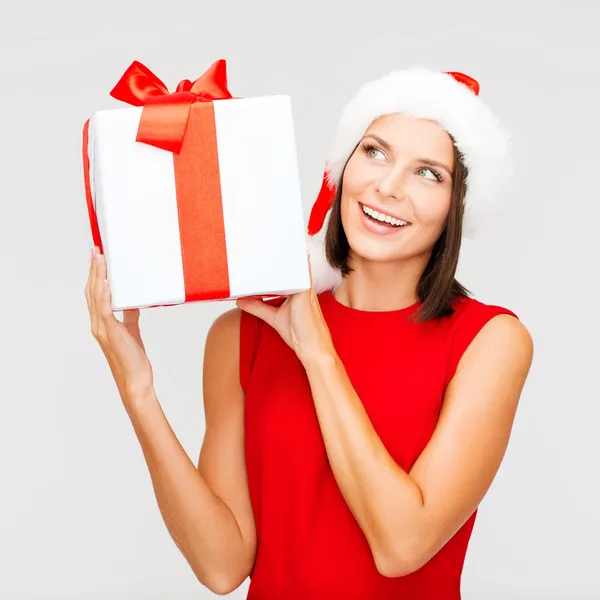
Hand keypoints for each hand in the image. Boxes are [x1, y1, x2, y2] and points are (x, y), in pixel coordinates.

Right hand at [85, 246, 154, 406]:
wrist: (135, 381)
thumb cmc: (133, 360)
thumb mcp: (132, 332)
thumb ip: (129, 317)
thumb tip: (132, 302)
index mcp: (102, 323)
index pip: (95, 294)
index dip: (96, 275)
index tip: (98, 257)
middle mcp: (98, 324)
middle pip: (92, 291)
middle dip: (94, 269)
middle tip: (96, 249)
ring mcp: (102, 329)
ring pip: (96, 297)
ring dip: (98, 276)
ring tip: (100, 258)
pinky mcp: (111, 333)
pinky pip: (104, 311)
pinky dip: (104, 295)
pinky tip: (106, 282)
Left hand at [235, 257, 334, 366]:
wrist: (312, 347)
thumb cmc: (300, 334)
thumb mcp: (273, 317)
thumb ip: (258, 307)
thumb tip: (240, 301)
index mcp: (297, 290)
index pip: (284, 273)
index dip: (273, 266)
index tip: (259, 259)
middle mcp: (302, 286)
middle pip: (288, 266)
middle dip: (274, 259)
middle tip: (257, 252)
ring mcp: (304, 287)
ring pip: (292, 266)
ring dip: (280, 259)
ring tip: (264, 250)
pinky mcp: (305, 291)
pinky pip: (297, 273)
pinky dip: (288, 265)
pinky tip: (279, 258)